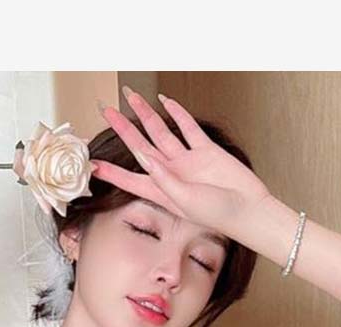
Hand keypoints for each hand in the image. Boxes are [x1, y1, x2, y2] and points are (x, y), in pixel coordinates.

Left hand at [91, 88, 272, 242]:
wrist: (248, 209)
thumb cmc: (217, 214)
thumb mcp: (185, 200)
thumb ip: (164, 178)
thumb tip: (144, 156)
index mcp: (162, 191)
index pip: (129, 179)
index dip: (110, 171)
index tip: (92, 163)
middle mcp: (171, 174)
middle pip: (140, 147)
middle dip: (122, 129)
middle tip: (106, 111)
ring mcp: (188, 161)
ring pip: (161, 132)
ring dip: (145, 115)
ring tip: (130, 97)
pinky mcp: (206, 151)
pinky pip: (188, 128)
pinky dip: (177, 114)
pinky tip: (164, 102)